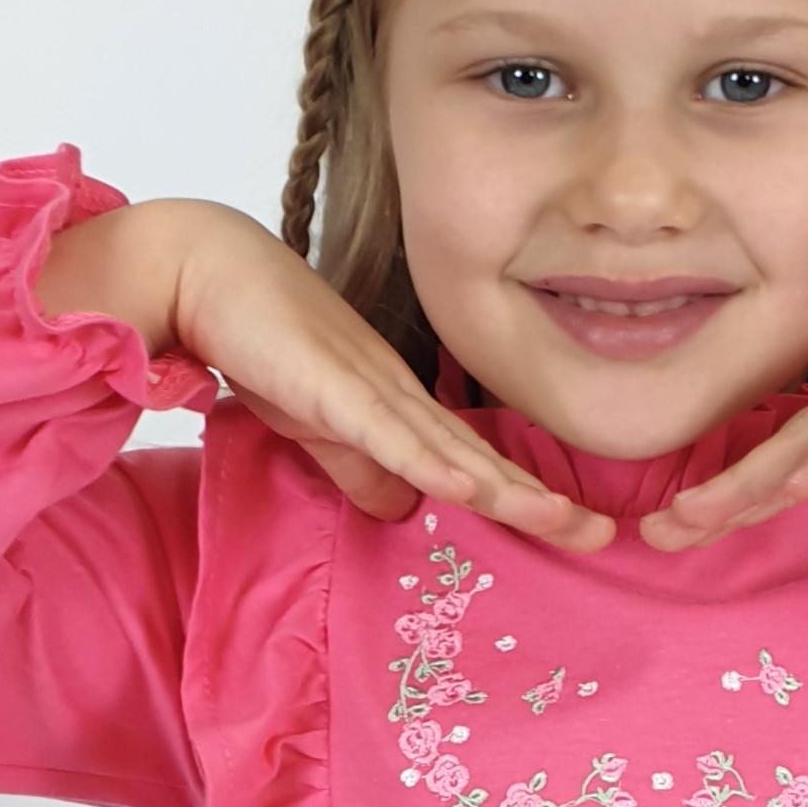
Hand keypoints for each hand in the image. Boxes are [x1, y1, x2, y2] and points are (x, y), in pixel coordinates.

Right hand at [171, 207, 615, 548]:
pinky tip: (471, 490)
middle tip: (604, 536)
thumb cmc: (256, 338)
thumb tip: (399, 509)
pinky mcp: (331, 387)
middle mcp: (399, 394)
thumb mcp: (317, 423)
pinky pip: (389, 433)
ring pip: (450, 449)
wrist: (203, 269)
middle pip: (480, 458)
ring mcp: (369, 387)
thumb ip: (359, 465)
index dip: (524, 497)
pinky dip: (431, 464)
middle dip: (541, 501)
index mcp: (398, 406)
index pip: (472, 461)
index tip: (576, 530)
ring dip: (506, 489)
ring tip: (563, 522)